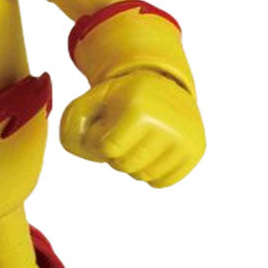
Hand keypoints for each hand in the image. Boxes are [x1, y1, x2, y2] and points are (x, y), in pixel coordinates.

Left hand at [59, 70, 204, 186]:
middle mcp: (168, 124)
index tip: (104, 126)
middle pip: (124, 165)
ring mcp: (185, 139)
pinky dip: (152, 171)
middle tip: (122, 132)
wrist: (165, 85)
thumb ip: (71, 122)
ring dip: (132, 163)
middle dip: (115, 154)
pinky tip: (153, 148)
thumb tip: (82, 148)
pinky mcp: (196, 151)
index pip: (107, 148)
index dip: (99, 142)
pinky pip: (162, 182)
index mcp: (140, 108)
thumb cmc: (122, 97)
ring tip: (138, 138)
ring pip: (143, 176)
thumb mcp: (93, 99)